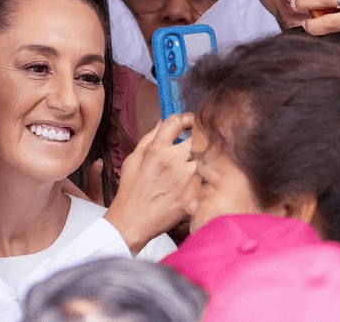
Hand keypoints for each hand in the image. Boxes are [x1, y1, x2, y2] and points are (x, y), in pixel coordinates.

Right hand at [104, 113, 194, 253]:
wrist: (134, 220)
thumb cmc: (131, 190)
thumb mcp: (133, 159)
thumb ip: (148, 138)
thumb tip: (162, 122)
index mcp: (156, 149)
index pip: (176, 121)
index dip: (185, 118)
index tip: (188, 122)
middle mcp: (173, 160)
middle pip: (197, 137)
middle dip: (199, 137)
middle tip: (197, 142)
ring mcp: (186, 177)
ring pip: (205, 157)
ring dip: (203, 157)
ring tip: (195, 164)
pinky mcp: (195, 192)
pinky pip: (207, 176)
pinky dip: (205, 175)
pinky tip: (198, 179)